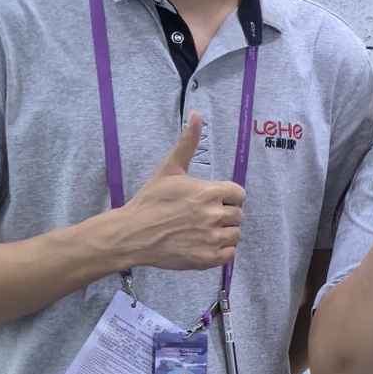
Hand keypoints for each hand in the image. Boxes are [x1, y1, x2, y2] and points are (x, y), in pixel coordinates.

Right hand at [114, 114, 244, 272]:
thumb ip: (187, 142)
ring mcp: (212, 238)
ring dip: (224, 233)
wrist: (134, 233)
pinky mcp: (208, 258)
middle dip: (224, 214)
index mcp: (209, 191)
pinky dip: (221, 250)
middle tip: (202, 216)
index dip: (227, 196)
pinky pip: (230, 254)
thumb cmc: (151, 200)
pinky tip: (204, 244)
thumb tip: (196, 114)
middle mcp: (214, 215)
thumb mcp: (169, 168)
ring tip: (202, 231)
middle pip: (238, 215)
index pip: (238, 194)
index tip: (211, 200)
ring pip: (235, 235)